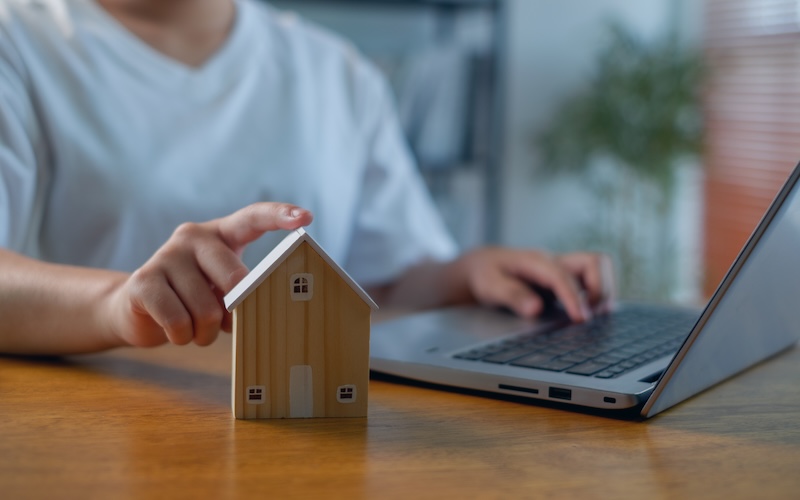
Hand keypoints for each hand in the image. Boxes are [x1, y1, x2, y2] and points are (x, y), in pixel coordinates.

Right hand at [106, 202, 312, 347]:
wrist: (137, 307)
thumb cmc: (193, 299)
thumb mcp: (222, 291)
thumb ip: (242, 291)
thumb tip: (263, 307)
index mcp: (220, 234)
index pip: (252, 217)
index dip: (280, 216)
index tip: (306, 218)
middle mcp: (193, 236)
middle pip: (234, 278)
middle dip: (234, 311)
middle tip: (223, 323)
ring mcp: (166, 255)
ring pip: (205, 309)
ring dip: (204, 332)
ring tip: (195, 329)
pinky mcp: (143, 280)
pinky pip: (177, 320)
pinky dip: (182, 336)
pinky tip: (175, 331)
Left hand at [458, 247, 614, 321]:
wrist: (484, 266)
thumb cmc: (486, 275)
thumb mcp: (490, 286)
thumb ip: (511, 296)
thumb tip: (536, 308)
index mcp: (536, 261)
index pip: (563, 276)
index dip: (574, 298)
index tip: (581, 319)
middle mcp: (555, 261)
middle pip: (595, 262)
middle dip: (599, 289)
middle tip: (587, 316)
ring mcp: (563, 268)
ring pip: (600, 268)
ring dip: (603, 291)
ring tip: (593, 315)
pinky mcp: (567, 278)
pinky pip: (594, 280)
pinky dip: (598, 295)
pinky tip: (589, 313)